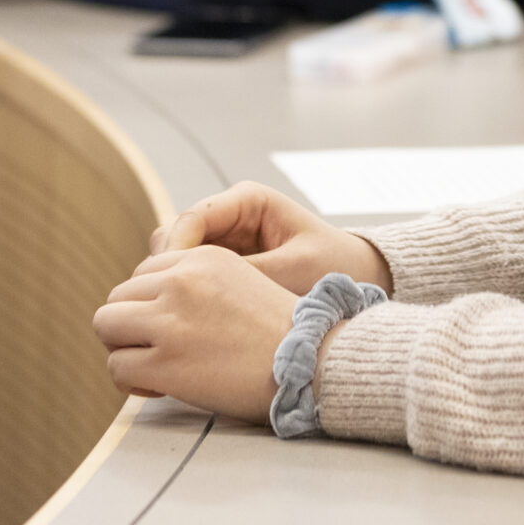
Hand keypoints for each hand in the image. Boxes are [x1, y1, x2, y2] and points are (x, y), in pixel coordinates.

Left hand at [92, 244, 296, 421]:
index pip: (142, 273)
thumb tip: (150, 304)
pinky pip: (117, 367)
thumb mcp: (242, 281)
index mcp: (202, 258)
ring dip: (124, 348)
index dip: (148, 303)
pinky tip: (157, 386)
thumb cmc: (282, 332)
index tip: (166, 326)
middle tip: (153, 349)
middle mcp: (181, 282)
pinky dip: (130, 380)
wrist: (310, 362)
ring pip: (107, 326)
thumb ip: (198, 282)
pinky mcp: (165, 363)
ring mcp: (170, 321)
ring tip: (150, 366)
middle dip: (129, 325)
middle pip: (118, 298)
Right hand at [155, 181, 393, 295]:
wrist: (360, 279)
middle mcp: (229, 217)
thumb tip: (200, 289)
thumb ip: (250, 274)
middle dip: (166, 270)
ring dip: (171, 286)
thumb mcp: (294, 270)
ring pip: (176, 259)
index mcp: (248, 201)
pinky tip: (184, 323)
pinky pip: (190, 279)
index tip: (170, 284)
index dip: (175, 251)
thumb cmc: (335, 267)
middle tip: (163, 306)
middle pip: (175, 237)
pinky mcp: (222, 268)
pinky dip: (183, 297)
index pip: (193, 218)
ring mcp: (223, 242)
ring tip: (172, 318)